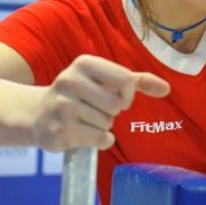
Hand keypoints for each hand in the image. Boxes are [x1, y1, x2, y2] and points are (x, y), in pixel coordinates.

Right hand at [32, 55, 169, 151]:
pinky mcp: (60, 130)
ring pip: (107, 123)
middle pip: (116, 104)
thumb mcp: (106, 81)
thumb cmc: (80, 95)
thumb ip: (138, 81)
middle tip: (96, 110)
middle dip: (113, 112)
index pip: (125, 80)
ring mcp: (63, 106)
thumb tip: (166, 88)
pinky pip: (100, 139)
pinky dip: (100, 141)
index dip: (127, 94)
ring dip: (102, 126)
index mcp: (85, 63)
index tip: (118, 97)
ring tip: (84, 119)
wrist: (38, 115)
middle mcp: (70, 80)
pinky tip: (83, 133)